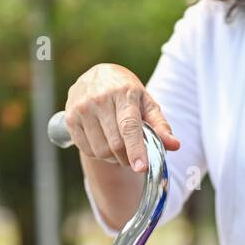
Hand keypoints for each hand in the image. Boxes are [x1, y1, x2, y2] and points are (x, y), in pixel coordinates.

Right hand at [65, 63, 180, 169]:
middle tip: (135, 157)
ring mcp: (82, 108)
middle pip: (115, 144)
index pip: (129, 126)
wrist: (97, 76)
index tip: (141, 167)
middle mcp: (99, 99)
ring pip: (101, 151)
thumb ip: (160, 125)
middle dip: (128, 158)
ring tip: (119, 147)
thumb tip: (174, 145)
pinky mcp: (70, 118)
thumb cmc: (127, 93)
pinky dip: (99, 154)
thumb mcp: (147, 103)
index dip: (136, 149)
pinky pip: (87, 150)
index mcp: (123, 93)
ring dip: (114, 158)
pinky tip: (104, 142)